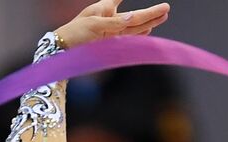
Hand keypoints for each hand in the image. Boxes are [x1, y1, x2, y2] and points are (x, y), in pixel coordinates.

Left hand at [55, 1, 170, 48]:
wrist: (62, 50)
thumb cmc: (73, 33)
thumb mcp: (93, 24)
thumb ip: (114, 22)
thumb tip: (132, 17)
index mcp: (104, 8)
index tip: (151, 3)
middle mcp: (110, 19)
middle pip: (134, 16)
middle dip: (150, 13)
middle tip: (166, 9)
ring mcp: (111, 32)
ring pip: (134, 27)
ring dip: (149, 22)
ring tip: (163, 16)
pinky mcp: (110, 44)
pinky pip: (128, 37)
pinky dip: (139, 34)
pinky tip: (148, 30)